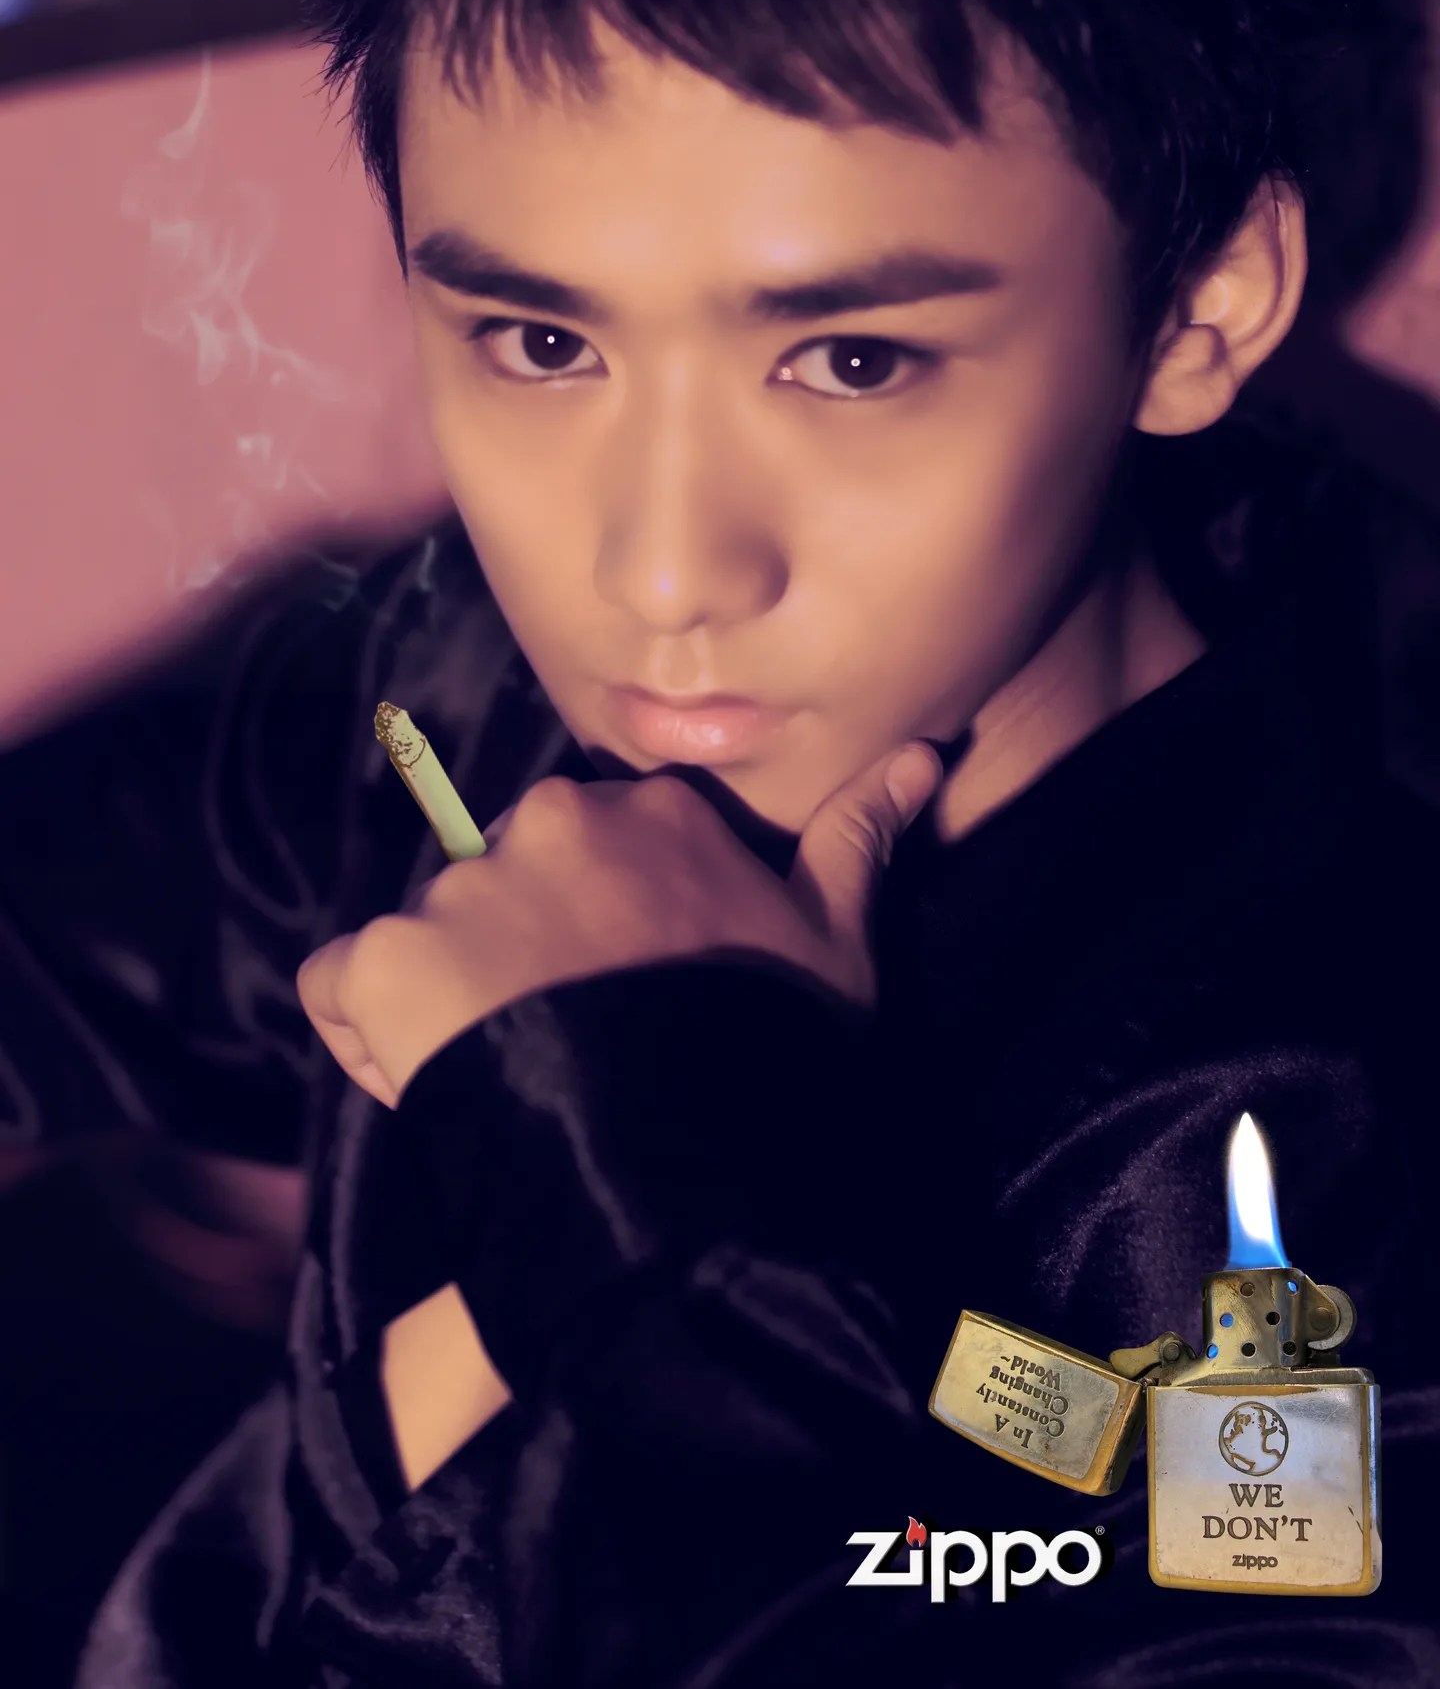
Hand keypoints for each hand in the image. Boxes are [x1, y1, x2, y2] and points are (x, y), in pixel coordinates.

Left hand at [296, 741, 941, 1107]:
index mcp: (649, 813)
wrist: (679, 1166)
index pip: (597, 848)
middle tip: (565, 1046)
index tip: (627, 998)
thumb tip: (920, 753)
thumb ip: (857, 839)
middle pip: (509, 883)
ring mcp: (459, 889)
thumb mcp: (834, 946)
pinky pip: (346, 985)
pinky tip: (427, 1081)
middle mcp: (548, 823)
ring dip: (451, 994)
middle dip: (521, 952)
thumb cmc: (768, 1051)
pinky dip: (369, 1029)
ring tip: (508, 1081)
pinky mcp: (385, 959)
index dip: (602, 930)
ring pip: (431, 934)